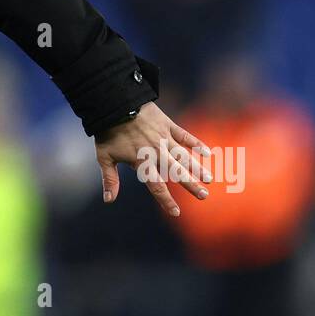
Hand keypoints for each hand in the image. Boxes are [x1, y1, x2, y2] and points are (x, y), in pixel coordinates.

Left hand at [94, 101, 211, 216]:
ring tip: (209, 179)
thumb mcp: (104, 156)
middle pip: (176, 172)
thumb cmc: (108, 131)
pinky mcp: (168, 125)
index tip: (176, 212)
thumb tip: (109, 200)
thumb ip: (110, 179)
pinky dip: (196, 143)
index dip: (166, 200)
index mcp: (142, 161)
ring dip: (197, 167)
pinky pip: (185, 135)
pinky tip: (207, 152)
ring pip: (184, 155)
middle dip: (190, 185)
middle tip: (204, 196)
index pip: (156, 186)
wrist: (114, 102)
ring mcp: (164, 138)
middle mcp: (156, 152)